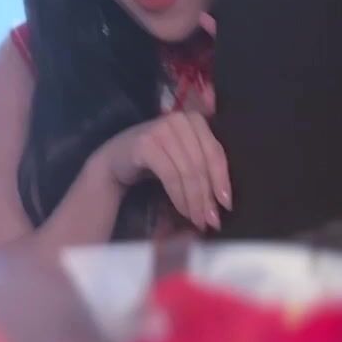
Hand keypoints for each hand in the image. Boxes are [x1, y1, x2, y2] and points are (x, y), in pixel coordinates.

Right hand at [100, 111, 231, 228]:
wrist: (115, 159)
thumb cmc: (156, 160)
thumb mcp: (184, 158)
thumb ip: (204, 167)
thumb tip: (224, 200)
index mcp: (195, 120)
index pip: (215, 152)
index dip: (222, 181)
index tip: (226, 205)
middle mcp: (180, 120)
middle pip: (202, 164)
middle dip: (208, 196)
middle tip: (211, 221)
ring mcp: (161, 129)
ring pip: (188, 171)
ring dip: (194, 201)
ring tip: (198, 220)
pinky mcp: (146, 144)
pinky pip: (171, 175)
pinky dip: (179, 196)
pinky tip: (183, 211)